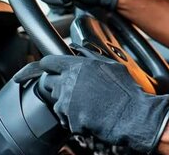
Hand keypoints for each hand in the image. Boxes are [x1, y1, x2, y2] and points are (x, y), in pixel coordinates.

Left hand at [13, 46, 168, 153]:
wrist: (132, 115)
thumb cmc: (126, 91)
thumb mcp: (112, 66)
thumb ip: (91, 57)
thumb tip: (81, 50)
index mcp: (79, 66)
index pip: (49, 62)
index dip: (42, 65)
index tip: (36, 69)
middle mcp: (69, 82)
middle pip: (49, 83)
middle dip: (58, 86)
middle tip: (75, 90)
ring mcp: (68, 102)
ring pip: (56, 101)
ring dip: (67, 103)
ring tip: (87, 104)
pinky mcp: (69, 118)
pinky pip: (64, 118)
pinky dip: (73, 118)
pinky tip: (89, 115)